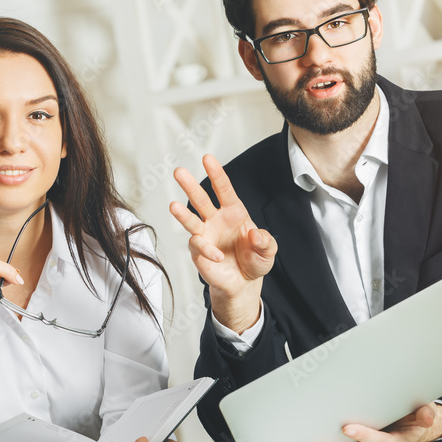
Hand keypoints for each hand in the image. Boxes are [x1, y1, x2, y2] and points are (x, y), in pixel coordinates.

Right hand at [169, 154, 276, 332]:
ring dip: (182, 214)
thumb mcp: (268, 251)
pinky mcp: (199, 252)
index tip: (207, 158)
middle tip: (179, 171)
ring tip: (173, 206)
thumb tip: (255, 235)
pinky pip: (199, 247)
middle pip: (201, 199)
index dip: (216, 173)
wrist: (244, 283)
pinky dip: (208, 251)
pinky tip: (218, 256)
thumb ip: (266, 242)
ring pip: (190, 220)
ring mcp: (205, 235)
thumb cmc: (254, 260)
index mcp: (234, 212)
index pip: (223, 189)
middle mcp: (216, 220)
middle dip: (190, 185)